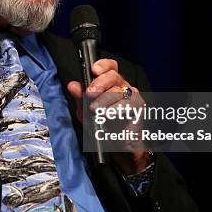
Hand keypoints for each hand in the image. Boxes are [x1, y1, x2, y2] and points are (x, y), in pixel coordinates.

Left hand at [67, 58, 150, 174]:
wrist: (116, 146)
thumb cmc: (102, 126)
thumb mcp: (85, 112)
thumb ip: (80, 98)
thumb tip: (73, 85)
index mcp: (109, 83)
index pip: (109, 66)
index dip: (102, 65)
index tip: (93, 70)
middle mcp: (121, 86)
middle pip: (113, 75)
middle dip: (99, 83)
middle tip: (90, 93)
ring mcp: (131, 95)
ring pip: (119, 90)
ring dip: (105, 99)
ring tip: (96, 110)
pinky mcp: (138, 106)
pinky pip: (128, 103)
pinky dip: (116, 109)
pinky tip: (109, 115)